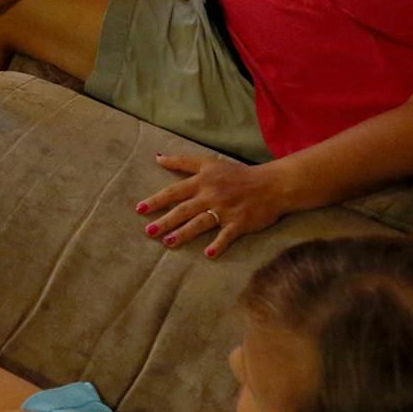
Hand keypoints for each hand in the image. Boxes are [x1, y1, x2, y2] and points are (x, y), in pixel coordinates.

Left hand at [137, 152, 295, 258]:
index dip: (157, 200)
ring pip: (201, 222)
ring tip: (168, 242)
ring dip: (184, 233)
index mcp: (203, 181)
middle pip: (184, 210)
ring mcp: (226, 210)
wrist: (273, 184)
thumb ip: (182, 162)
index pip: (174, 191)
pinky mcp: (240, 222)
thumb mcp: (209, 163)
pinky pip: (227, 235)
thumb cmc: (238, 174)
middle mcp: (211, 195)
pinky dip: (219, 244)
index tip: (140, 209)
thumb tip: (157, 157)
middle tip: (149, 232)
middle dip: (165, 221)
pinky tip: (209, 254)